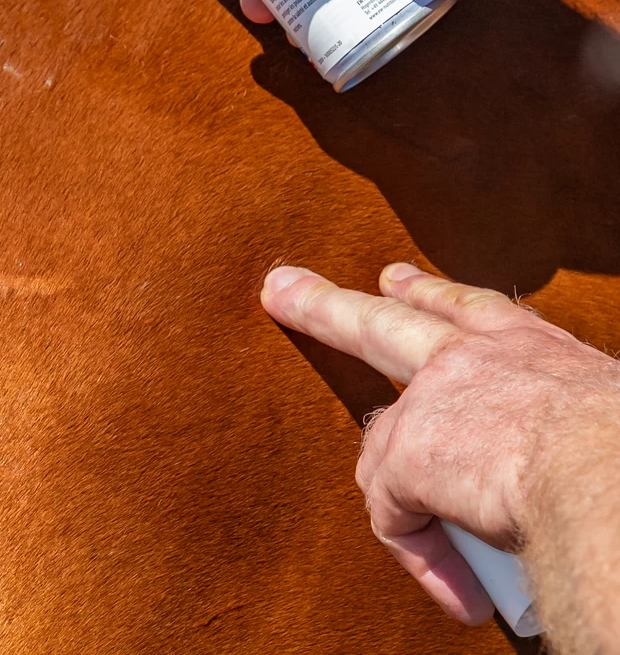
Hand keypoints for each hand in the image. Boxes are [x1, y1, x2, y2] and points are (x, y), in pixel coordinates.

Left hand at [260, 262, 619, 625]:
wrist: (607, 474)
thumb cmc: (619, 451)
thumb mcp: (600, 413)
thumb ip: (563, 424)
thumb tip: (567, 468)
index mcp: (530, 349)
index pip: (470, 311)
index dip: (432, 297)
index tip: (396, 281)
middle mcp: (473, 358)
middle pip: (385, 323)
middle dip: (327, 308)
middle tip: (285, 290)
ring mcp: (430, 401)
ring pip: (378, 429)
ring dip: (383, 467)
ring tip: (393, 496)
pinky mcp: (404, 453)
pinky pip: (399, 516)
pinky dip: (424, 555)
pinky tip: (456, 590)